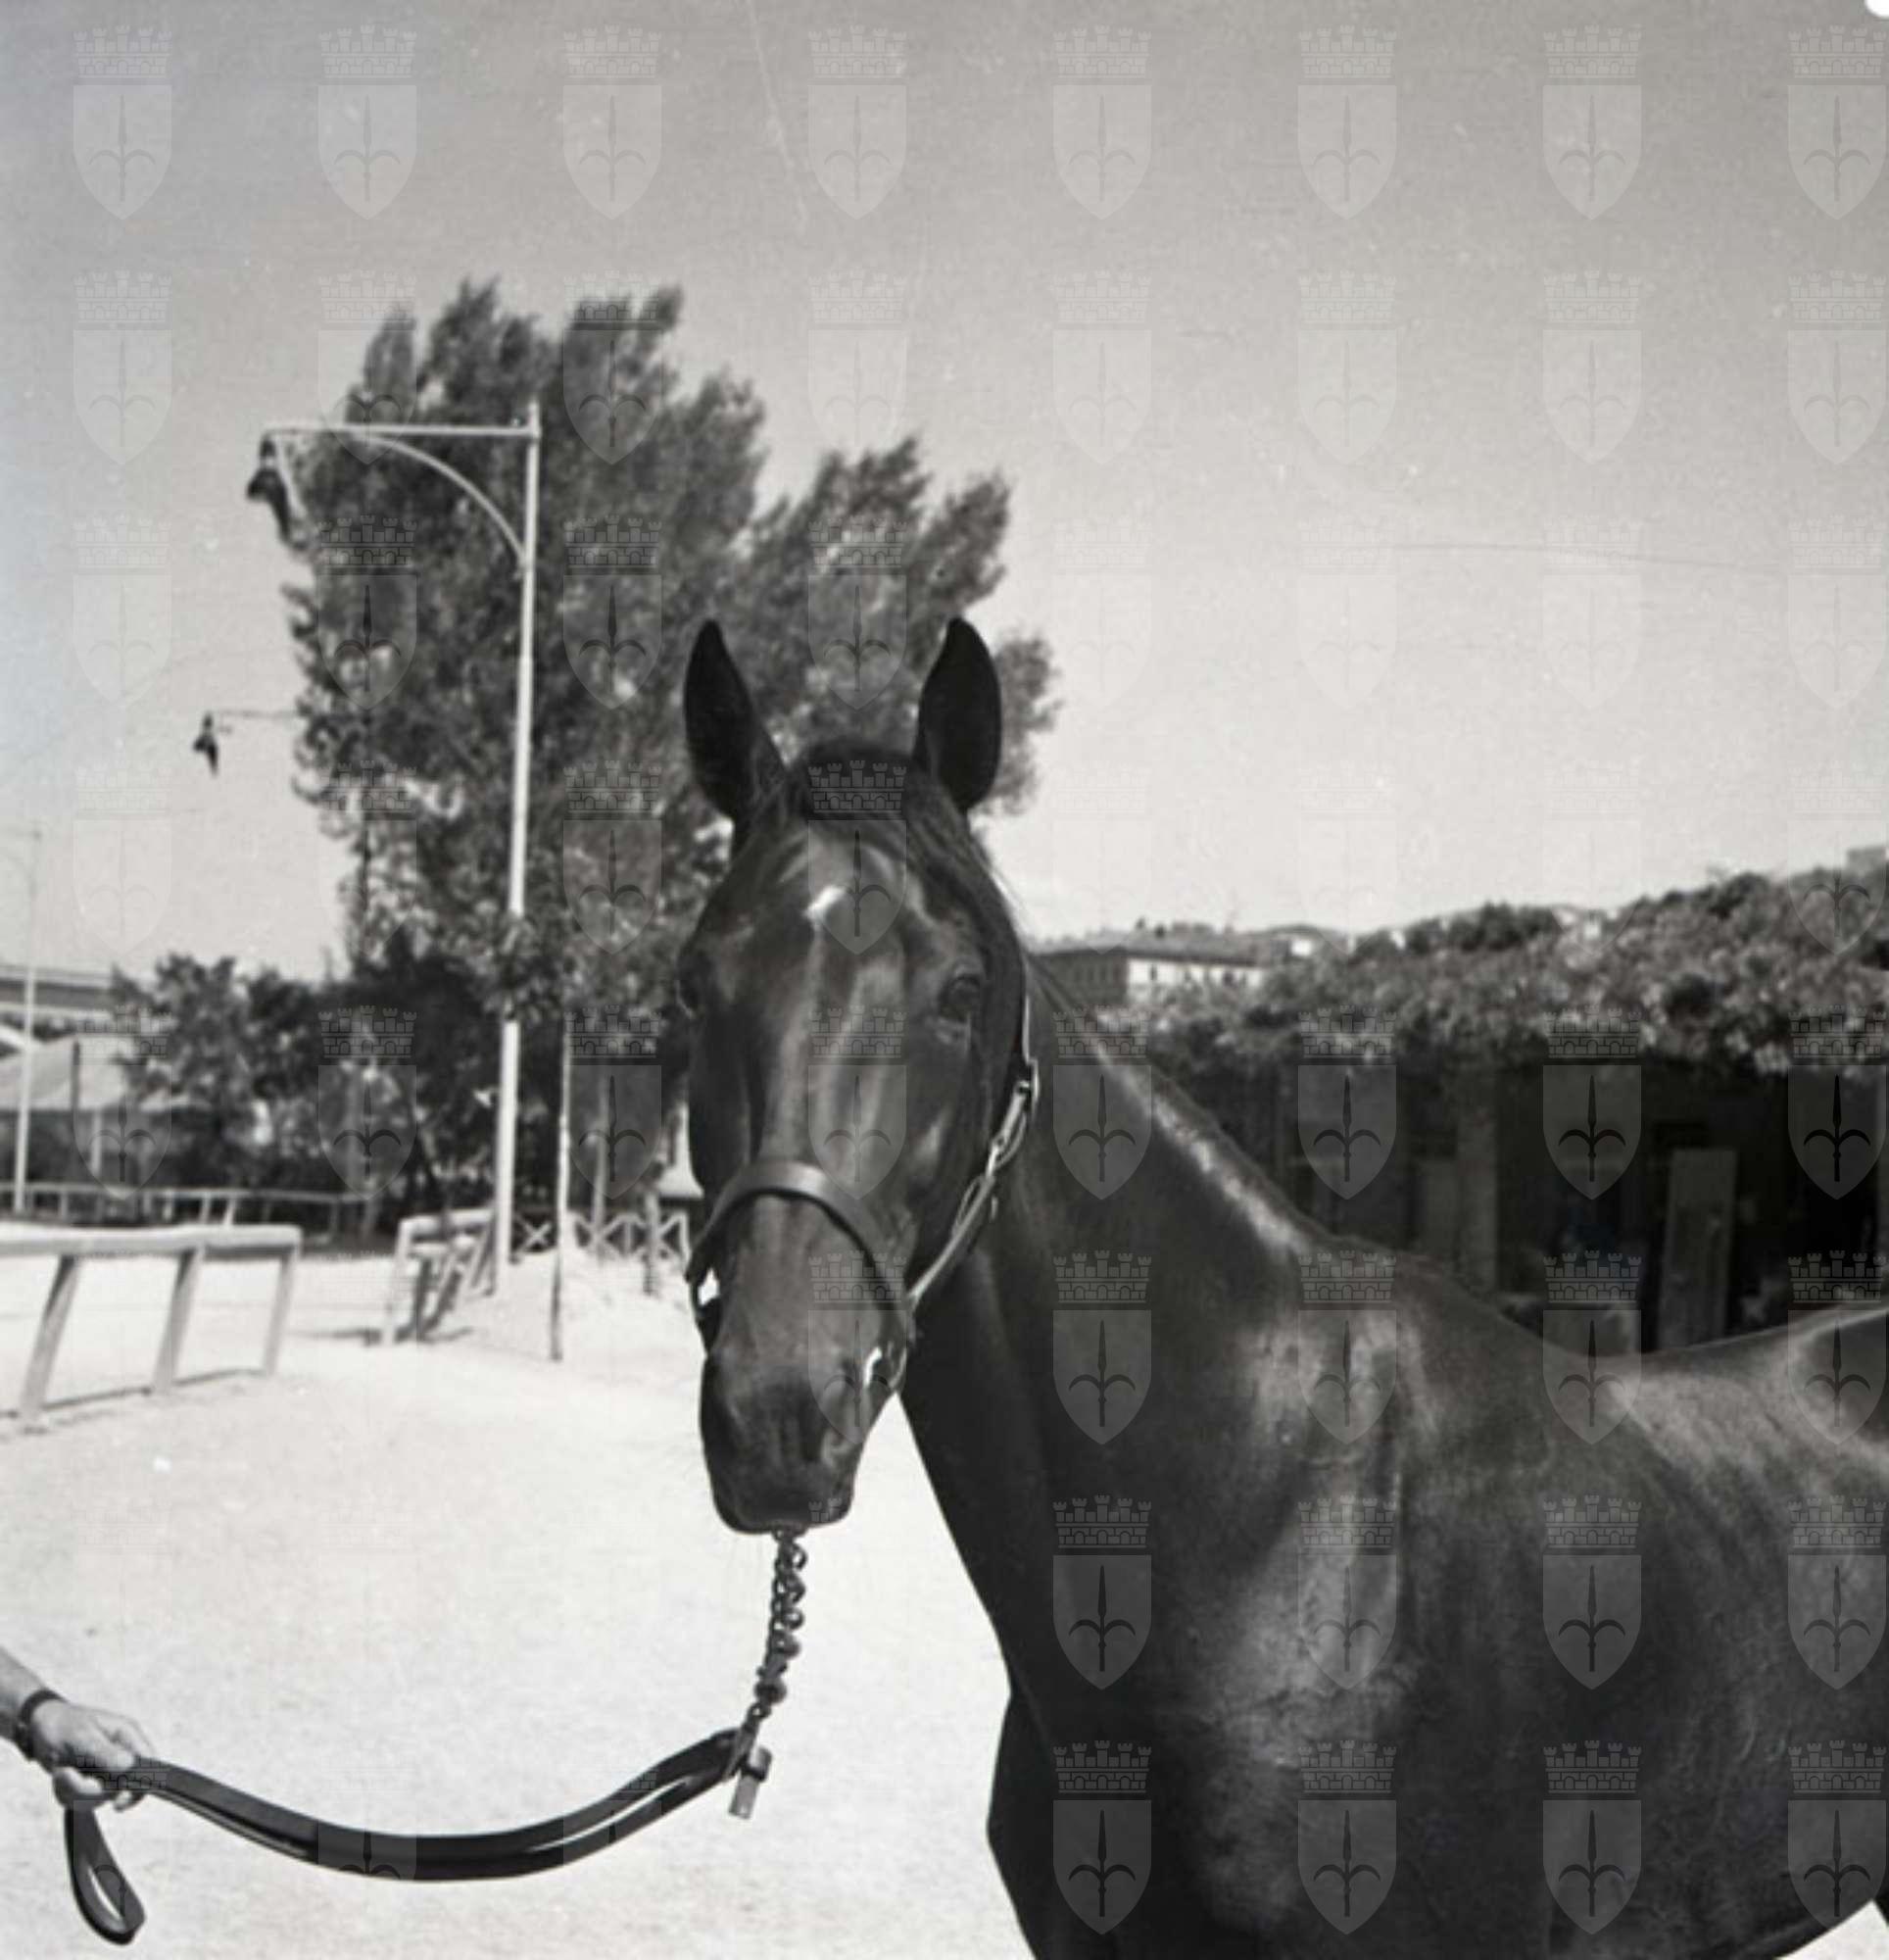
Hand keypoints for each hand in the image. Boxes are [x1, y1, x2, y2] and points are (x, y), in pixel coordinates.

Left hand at [25, 1701, 154, 1811]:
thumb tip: (129, 1766)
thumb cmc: (63, 1725)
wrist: (39, 1727)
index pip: (148, 1764)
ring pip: (99, 1798)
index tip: (118, 1803)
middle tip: (71, 1779)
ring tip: (60, 1772)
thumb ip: (105, 1752)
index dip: (140, 1787)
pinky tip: (59, 1776)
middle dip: (91, 1790)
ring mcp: (106, 1770)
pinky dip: (66, 1794)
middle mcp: (121, 1754)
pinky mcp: (90, 1781)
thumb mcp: (81, 1737)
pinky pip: (82, 1801)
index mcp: (127, 1736)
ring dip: (74, 1792)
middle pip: (122, 1789)